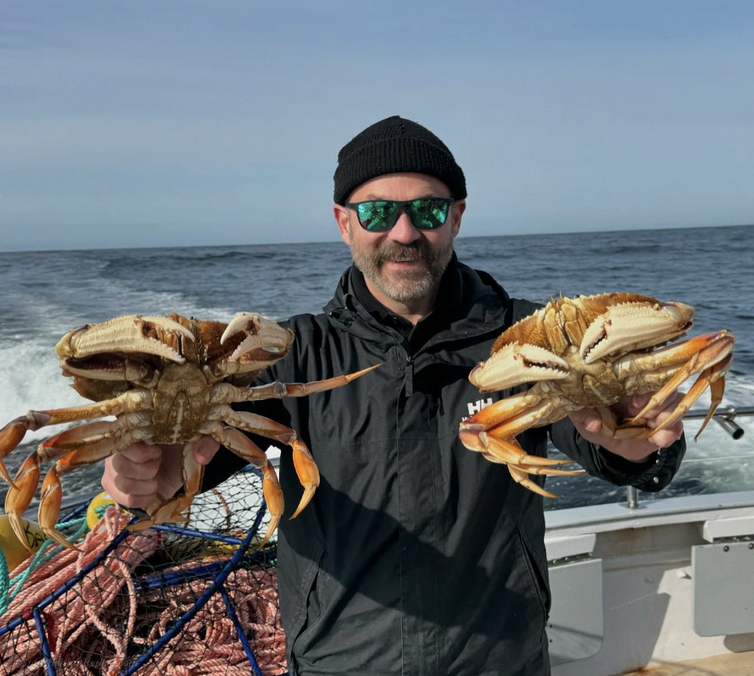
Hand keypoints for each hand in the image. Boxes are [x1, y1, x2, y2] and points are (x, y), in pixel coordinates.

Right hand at [101, 436, 219, 509]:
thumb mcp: (200, 437)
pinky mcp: (117, 489)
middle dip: (146, 470)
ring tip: (156, 478)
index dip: (140, 453)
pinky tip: (153, 490)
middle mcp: (118, 450)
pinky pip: (125, 500)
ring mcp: (114, 470)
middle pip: (119, 466)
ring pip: (121, 484)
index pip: (122, 442)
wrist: (181, 461)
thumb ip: (205, 443)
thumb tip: (200, 457)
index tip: (159, 453)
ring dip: (146, 485)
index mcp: (134, 430)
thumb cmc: (184, 442)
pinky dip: (143, 498)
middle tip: (159, 465)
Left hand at [569, 391, 684, 462]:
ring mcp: (661, 406)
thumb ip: (583, 416)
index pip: (644, 370)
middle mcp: (646, 389)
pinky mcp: (669, 424)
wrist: (612, 445)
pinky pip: (678, 425)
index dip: (643, 386)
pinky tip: (656, 438)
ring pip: (677, 401)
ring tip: (648, 426)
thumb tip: (594, 424)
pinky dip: (669, 433)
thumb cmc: (597, 421)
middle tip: (638, 414)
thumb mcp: (582, 418)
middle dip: (656, 402)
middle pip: (666, 384)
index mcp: (626, 380)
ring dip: (664, 416)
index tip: (635, 401)